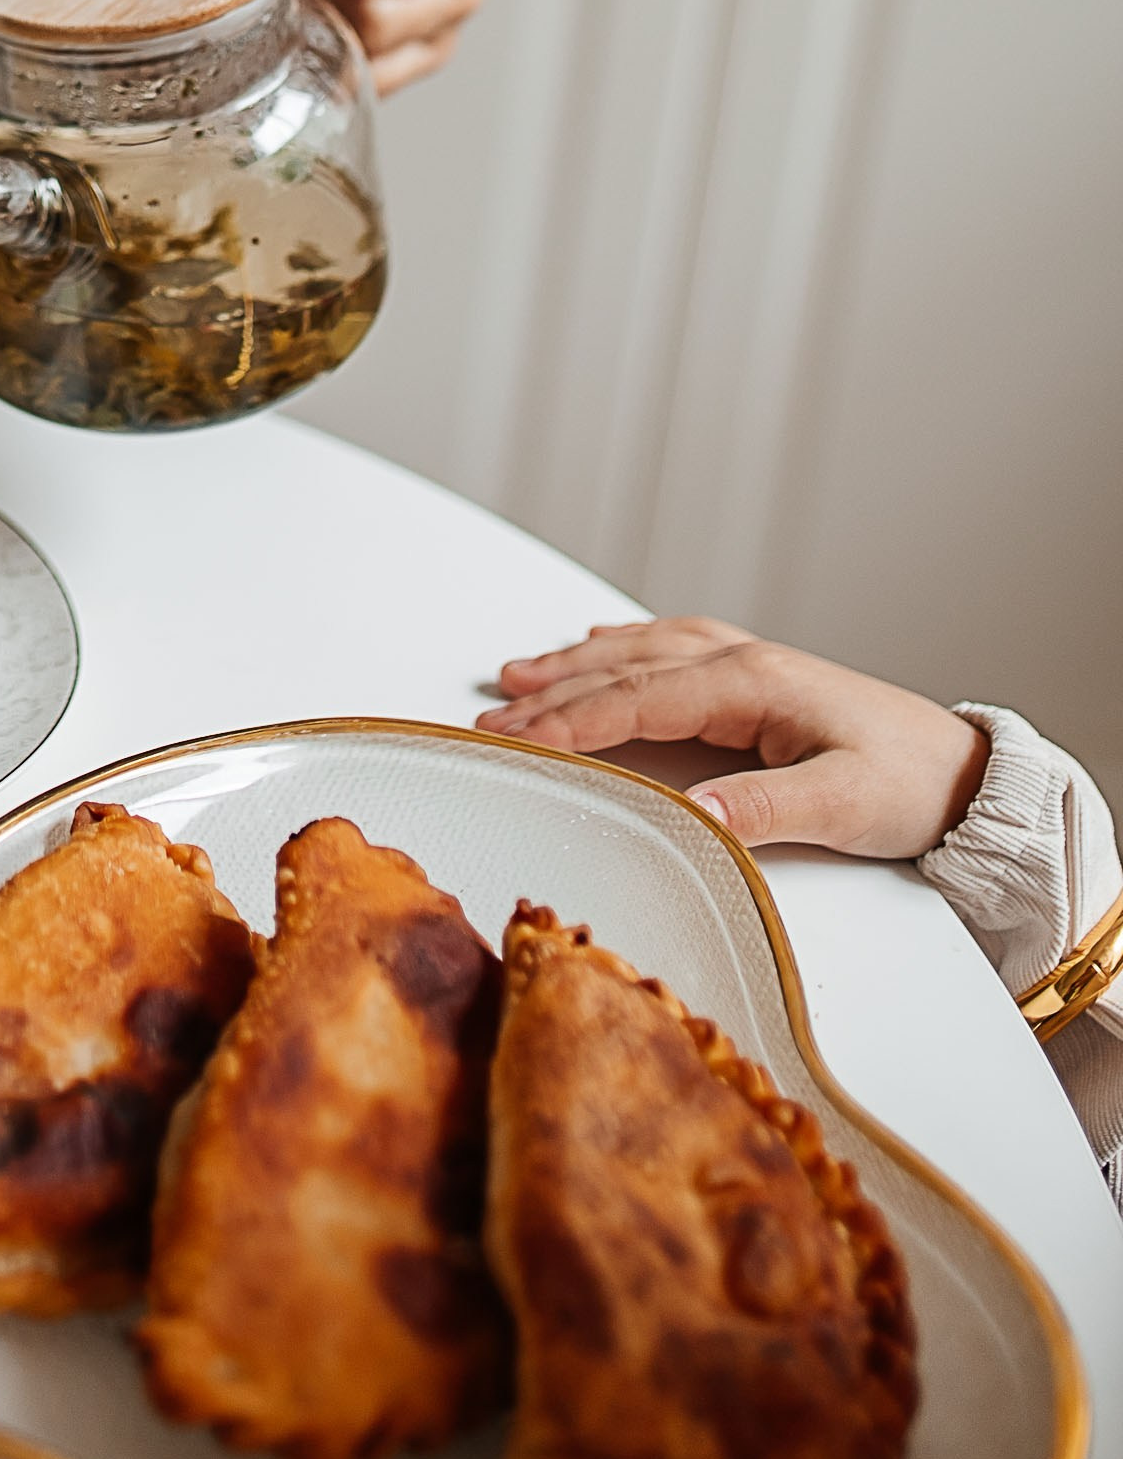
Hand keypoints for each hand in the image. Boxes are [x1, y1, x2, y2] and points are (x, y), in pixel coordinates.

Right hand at [477, 616, 990, 857]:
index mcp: (753, 684)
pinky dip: (622, 648)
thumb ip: (764, 809)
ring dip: (577, 663)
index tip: (516, 739)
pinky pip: (669, 650)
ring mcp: (748, 663)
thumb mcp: (844, 807)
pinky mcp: (758, 679)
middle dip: (553, 694)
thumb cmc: (913, 784)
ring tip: (519, 676)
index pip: (639, 699)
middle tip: (491, 718)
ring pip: (641, 651)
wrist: (968, 772)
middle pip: (626, 670)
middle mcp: (741, 661)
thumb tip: (691, 812)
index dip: (572, 721)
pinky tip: (600, 646)